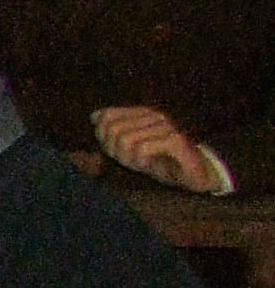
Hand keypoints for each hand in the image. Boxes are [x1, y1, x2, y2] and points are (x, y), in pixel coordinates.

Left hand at [94, 106, 229, 193]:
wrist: (193, 175)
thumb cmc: (158, 160)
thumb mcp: (128, 147)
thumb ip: (111, 131)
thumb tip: (94, 116)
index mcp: (141, 113)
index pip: (106, 116)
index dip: (104, 138)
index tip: (117, 150)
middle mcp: (154, 115)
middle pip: (113, 129)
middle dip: (115, 150)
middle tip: (130, 160)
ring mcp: (166, 126)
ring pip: (125, 139)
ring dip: (128, 158)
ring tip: (141, 162)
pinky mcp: (176, 140)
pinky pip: (142, 148)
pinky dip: (139, 160)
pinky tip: (148, 165)